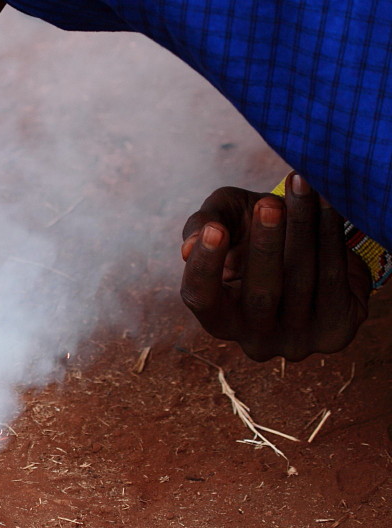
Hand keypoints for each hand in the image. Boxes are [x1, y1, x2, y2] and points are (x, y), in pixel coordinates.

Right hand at [180, 173, 370, 360]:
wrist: (305, 249)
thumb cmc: (248, 232)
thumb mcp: (220, 221)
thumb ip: (200, 227)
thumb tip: (189, 246)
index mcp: (218, 318)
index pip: (202, 298)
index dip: (206, 265)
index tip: (214, 229)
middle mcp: (255, 340)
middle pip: (260, 294)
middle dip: (266, 244)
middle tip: (269, 202)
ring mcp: (298, 341)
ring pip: (302, 281)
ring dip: (303, 226)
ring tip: (302, 186)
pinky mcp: (337, 330)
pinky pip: (334, 278)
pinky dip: (331, 235)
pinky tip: (327, 201)